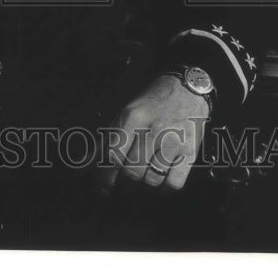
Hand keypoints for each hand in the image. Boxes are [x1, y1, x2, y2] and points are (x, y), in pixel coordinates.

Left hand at [98, 73, 208, 192]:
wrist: (188, 88)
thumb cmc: (153, 102)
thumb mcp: (127, 112)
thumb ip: (107, 139)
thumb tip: (86, 164)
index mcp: (133, 117)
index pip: (113, 155)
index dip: (104, 177)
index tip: (102, 188)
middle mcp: (153, 129)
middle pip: (131, 171)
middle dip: (124, 183)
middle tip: (124, 183)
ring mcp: (173, 141)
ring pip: (151, 180)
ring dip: (144, 185)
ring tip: (143, 177)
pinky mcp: (190, 152)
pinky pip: (173, 184)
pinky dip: (164, 189)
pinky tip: (160, 182)